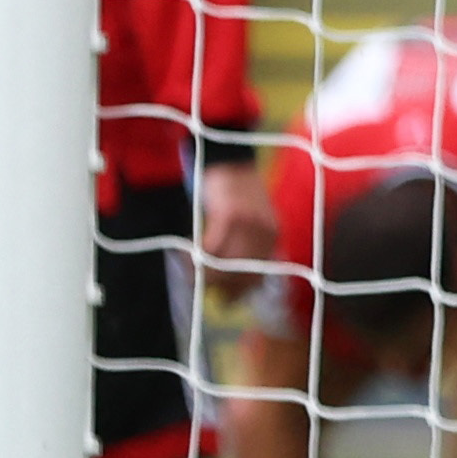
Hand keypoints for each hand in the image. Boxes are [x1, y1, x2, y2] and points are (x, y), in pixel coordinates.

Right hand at [195, 160, 277, 298]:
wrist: (230, 157)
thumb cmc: (234, 189)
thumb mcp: (249, 218)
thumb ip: (245, 244)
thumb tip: (231, 277)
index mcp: (273, 234)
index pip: (258, 276)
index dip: (240, 292)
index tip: (224, 300)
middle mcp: (265, 232)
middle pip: (242, 275)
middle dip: (221, 288)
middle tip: (201, 288)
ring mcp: (248, 225)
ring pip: (224, 266)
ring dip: (204, 275)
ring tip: (188, 272)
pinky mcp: (229, 216)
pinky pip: (210, 250)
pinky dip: (195, 258)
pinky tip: (183, 256)